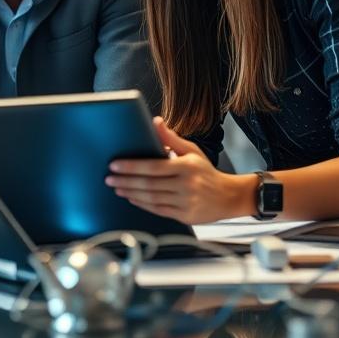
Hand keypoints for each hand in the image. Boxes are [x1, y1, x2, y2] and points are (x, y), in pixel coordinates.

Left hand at [105, 117, 255, 224]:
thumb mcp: (192, 151)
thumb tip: (155, 121)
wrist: (229, 197)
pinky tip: (132, 198)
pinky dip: (143, 204)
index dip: (132, 167)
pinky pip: (158, 210)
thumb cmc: (206, 172)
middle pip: (149, 184)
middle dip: (126, 181)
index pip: (154, 166)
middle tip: (109, 178)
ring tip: (117, 187)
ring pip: (152, 198)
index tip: (115, 165)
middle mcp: (186, 185)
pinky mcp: (185, 216)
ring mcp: (185, 202)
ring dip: (131, 193)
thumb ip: (171, 138)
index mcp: (186, 167)